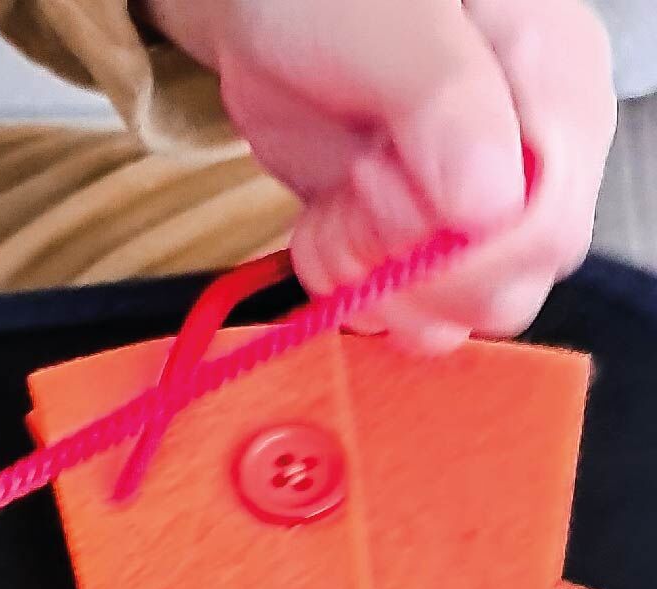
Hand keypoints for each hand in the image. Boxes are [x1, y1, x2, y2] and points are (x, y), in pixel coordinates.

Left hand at [148, 0, 618, 350]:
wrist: (271, 15)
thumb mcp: (387, 25)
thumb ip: (444, 101)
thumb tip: (491, 204)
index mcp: (558, 88)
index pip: (548, 226)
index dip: (458, 247)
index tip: (375, 179)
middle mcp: (531, 160)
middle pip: (508, 288)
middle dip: (409, 268)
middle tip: (353, 185)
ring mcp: (477, 211)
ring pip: (455, 316)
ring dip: (374, 284)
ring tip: (336, 204)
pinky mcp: (421, 244)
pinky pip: (404, 316)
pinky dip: (349, 290)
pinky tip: (325, 224)